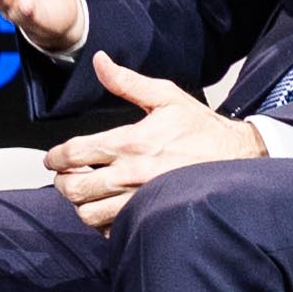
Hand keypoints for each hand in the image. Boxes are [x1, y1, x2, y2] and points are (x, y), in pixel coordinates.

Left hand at [41, 58, 263, 227]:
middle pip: (74, 188)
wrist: (240, 159)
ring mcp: (141, 200)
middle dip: (62, 182)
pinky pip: (114, 230)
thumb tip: (99, 61)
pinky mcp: (153, 218)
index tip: (52, 159)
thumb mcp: (166, 97)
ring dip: (80, 204)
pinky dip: (103, 223)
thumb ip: (127, 82)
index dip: (55, 157)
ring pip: (90, 214)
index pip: (74, 153)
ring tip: (84, 194)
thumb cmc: (203, 129)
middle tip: (64, 176)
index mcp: (130, 142)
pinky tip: (107, 209)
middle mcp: (131, 174)